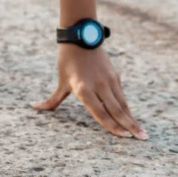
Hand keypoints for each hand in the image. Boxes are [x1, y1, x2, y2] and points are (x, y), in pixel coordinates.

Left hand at [33, 43, 147, 139]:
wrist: (81, 37)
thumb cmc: (67, 61)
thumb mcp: (61, 81)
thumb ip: (52, 100)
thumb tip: (34, 107)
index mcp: (83, 89)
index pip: (100, 112)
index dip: (112, 126)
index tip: (124, 137)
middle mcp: (98, 86)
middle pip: (116, 110)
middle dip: (129, 126)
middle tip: (142, 139)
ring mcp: (109, 80)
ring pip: (122, 104)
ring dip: (132, 119)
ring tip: (142, 133)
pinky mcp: (115, 76)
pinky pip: (122, 96)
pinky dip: (127, 109)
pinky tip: (133, 119)